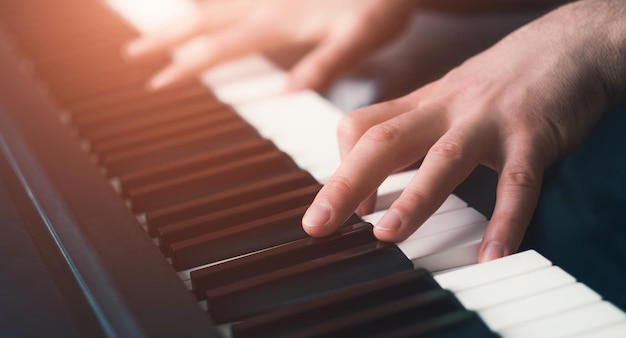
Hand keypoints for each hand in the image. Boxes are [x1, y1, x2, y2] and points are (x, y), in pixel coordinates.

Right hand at [124, 0, 414, 91]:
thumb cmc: (380, 4)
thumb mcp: (359, 40)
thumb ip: (324, 64)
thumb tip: (286, 93)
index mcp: (276, 23)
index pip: (219, 49)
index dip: (184, 66)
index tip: (156, 82)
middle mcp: (263, 3)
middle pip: (201, 21)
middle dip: (164, 38)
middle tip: (133, 51)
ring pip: (210, 1)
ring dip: (179, 13)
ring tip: (153, 25)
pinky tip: (198, 0)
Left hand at [302, 0, 625, 261]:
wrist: (566, 45)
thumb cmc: (499, 81)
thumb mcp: (445, 100)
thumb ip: (412, 132)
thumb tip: (377, 178)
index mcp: (421, 105)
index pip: (361, 128)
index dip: (340, 166)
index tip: (336, 207)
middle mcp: (445, 110)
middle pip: (383, 143)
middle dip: (345, 184)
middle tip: (317, 224)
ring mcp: (487, 122)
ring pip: (443, 160)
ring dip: (414, 199)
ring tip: (387, 236)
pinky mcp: (532, 136)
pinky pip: (517, 183)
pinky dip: (505, 221)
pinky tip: (492, 255)